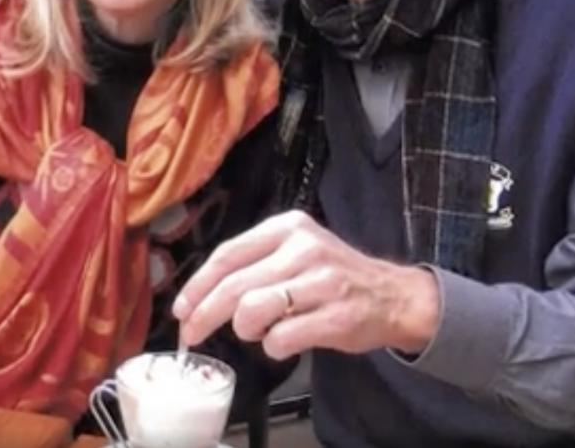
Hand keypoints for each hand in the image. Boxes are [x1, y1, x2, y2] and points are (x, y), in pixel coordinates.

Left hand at [172, 210, 440, 359]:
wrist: (393, 296)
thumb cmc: (334, 276)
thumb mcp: (297, 250)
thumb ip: (255, 263)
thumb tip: (200, 295)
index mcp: (288, 227)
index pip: (228, 254)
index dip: (198, 285)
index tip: (181, 308)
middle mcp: (304, 248)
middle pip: (233, 286)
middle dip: (205, 314)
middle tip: (193, 333)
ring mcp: (322, 282)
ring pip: (252, 311)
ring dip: (245, 329)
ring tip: (258, 330)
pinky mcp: (335, 317)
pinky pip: (280, 339)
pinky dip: (273, 347)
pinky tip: (284, 342)